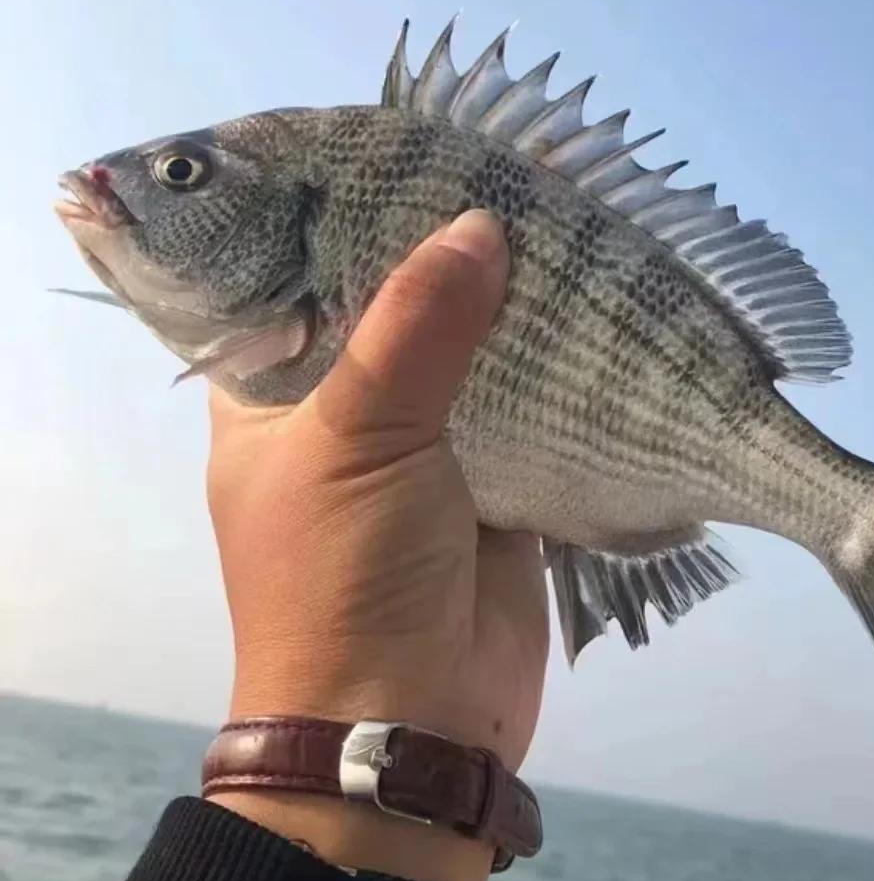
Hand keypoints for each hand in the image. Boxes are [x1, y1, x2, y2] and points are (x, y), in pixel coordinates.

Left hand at [204, 208, 549, 880]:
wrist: (408, 732)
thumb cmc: (345, 585)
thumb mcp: (361, 441)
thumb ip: (417, 328)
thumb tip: (481, 227)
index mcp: (271, 391)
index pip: (291, 270)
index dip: (339, 210)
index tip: (403, 147)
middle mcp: (344, 409)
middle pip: (395, 302)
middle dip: (449, 249)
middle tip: (507, 172)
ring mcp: (426, 448)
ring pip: (471, 351)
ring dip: (512, 304)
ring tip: (563, 217)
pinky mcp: (497, 484)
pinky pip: (531, 407)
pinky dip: (559, 368)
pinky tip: (596, 305)